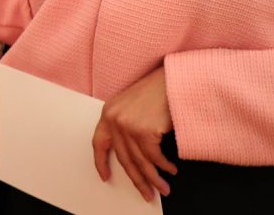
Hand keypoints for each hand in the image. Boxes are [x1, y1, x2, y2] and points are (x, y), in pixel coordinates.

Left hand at [92, 66, 175, 201]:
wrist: (174, 79)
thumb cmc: (158, 90)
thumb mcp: (133, 105)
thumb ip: (127, 124)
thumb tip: (133, 153)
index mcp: (108, 112)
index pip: (99, 142)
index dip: (100, 162)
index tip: (105, 177)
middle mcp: (114, 119)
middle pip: (123, 158)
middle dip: (136, 179)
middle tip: (146, 193)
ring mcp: (128, 125)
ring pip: (140, 161)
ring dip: (153, 179)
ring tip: (162, 188)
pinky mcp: (144, 130)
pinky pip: (154, 157)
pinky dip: (164, 166)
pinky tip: (171, 169)